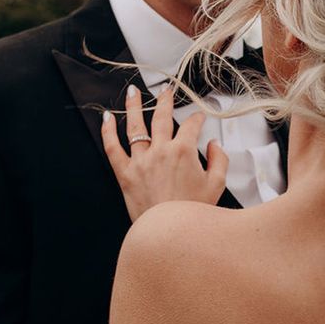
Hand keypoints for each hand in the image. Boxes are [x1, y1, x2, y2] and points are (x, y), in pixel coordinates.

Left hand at [102, 85, 228, 220]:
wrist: (170, 232)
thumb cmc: (192, 211)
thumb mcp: (217, 185)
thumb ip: (219, 160)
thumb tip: (214, 145)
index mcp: (183, 151)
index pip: (191, 125)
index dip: (197, 118)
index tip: (199, 117)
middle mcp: (161, 151)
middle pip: (162, 117)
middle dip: (165, 100)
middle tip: (166, 91)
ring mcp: (141, 161)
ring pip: (135, 126)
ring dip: (133, 106)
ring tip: (133, 92)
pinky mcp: (125, 174)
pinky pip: (112, 148)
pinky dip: (107, 131)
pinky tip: (106, 118)